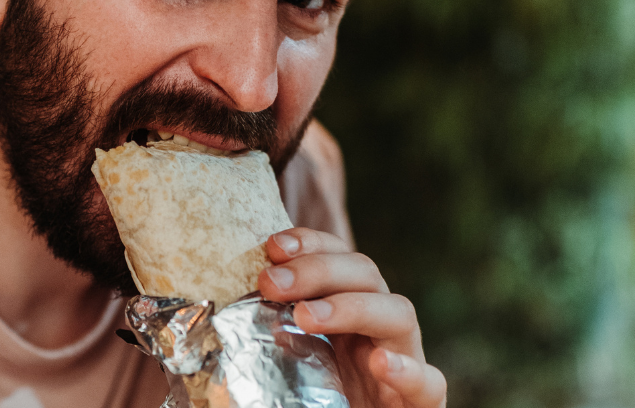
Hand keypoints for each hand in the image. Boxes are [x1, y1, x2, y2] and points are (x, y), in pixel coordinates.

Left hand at [256, 228, 446, 407]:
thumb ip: (257, 339)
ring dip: (351, 306)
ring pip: (399, 312)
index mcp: (345, 309)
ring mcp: (405, 359)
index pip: (336, 255)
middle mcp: (378, 326)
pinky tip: (381, 364)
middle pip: (365, 272)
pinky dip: (408, 370)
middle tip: (272, 282)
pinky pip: (430, 382)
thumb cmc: (308, 400)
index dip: (308, 242)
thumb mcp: (280, 365)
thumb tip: (204, 321)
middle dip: (318, 268)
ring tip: (306, 316)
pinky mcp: (423, 402)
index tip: (271, 246)